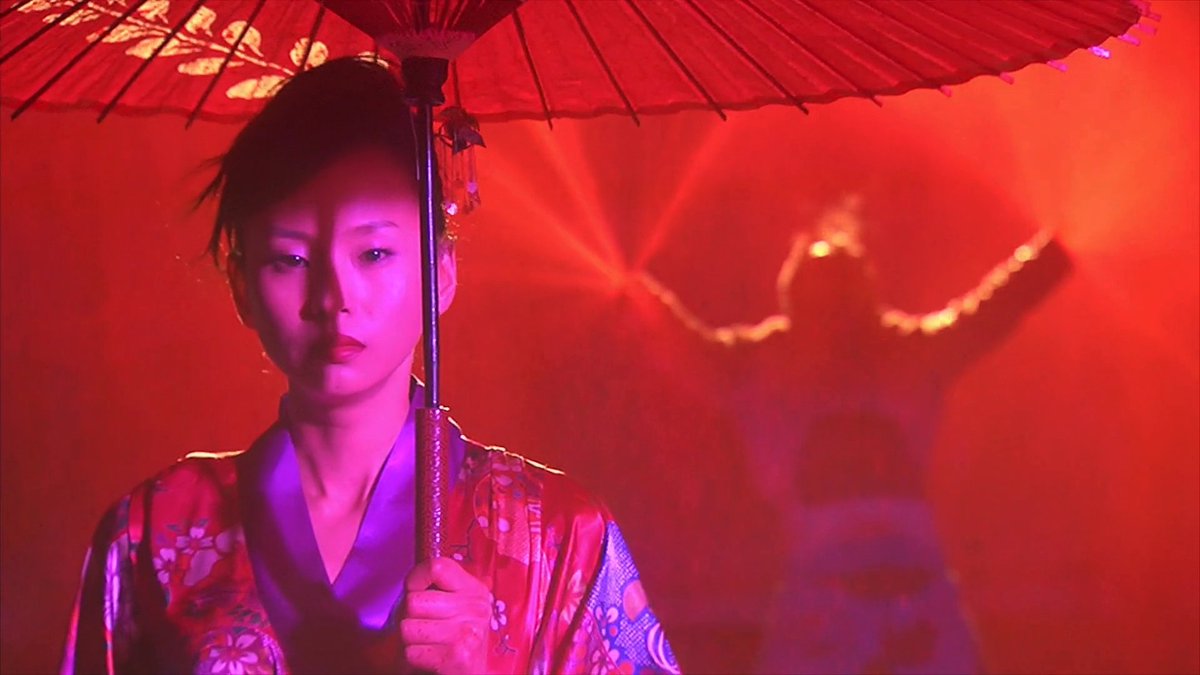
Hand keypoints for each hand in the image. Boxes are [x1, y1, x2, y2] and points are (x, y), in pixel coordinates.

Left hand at [400, 557, 491, 673]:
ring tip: (427, 642)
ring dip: (411, 639)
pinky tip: (430, 656)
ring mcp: (469, 632)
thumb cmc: (448, 637)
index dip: (415, 580)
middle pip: (414, 601)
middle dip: (410, 617)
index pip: (437, 567)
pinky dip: (414, 657)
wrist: (465, 673)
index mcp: (474, 589)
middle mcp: (477, 608)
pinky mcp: (459, 657)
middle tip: (425, 625)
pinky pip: (412, 652)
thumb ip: (436, 586)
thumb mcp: (448, 605)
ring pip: (408, 628)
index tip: (416, 592)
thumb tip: (416, 578)